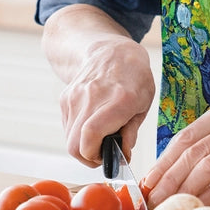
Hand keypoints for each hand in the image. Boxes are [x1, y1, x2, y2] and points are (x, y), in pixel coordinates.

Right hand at [58, 36, 154, 166]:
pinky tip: (92, 123)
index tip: (108, 157)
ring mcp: (75, 96)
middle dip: (89, 157)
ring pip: (69, 140)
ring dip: (83, 147)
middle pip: (76, 145)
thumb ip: (132, 131)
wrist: (112, 52)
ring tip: (100, 137)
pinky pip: (68, 128)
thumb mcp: (144, 103)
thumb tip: (122, 156)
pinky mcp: (65, 98)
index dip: (96, 155)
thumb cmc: (135, 78)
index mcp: (119, 99)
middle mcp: (93, 97)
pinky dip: (78, 134)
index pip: (92, 134)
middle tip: (103, 153)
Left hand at [143, 102, 209, 207]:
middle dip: (169, 178)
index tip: (147, 184)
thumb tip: (152, 181)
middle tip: (154, 199)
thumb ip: (191, 158)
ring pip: (207, 165)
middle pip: (193, 151)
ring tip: (170, 206)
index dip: (163, 162)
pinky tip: (194, 208)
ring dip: (184, 189)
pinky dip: (205, 197)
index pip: (185, 137)